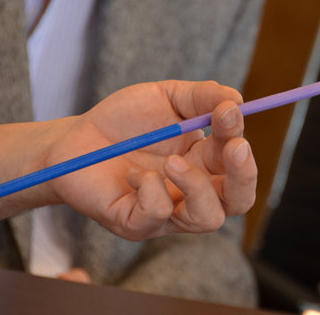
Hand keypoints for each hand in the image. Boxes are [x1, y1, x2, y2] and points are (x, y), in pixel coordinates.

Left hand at [44, 80, 256, 240]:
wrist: (76, 137)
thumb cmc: (126, 119)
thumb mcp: (168, 97)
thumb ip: (204, 96)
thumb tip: (238, 99)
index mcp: (207, 161)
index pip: (239, 160)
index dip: (239, 137)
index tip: (228, 111)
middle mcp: (194, 191)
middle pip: (240, 200)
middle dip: (244, 174)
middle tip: (233, 146)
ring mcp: (168, 212)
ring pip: (208, 218)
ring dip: (197, 187)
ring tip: (172, 162)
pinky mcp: (136, 223)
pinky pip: (158, 216)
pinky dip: (151, 190)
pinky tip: (133, 174)